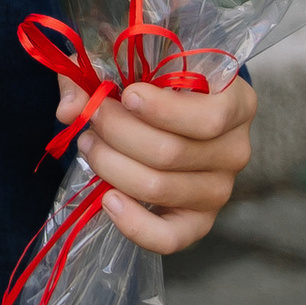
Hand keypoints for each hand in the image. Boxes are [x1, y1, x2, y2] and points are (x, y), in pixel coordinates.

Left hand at [57, 67, 255, 252]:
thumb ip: (99, 76)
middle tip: (91, 118)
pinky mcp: (200, 220)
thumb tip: (69, 109)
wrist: (182, 115)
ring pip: (159, 187)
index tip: (126, 95)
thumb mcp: (137, 67)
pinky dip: (135, 224)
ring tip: (89, 144)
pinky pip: (170, 237)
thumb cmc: (160, 83)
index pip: (209, 118)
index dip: (162, 110)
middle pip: (171, 152)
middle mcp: (235, 149)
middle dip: (117, 133)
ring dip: (112, 165)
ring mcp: (221, 189)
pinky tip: (108, 199)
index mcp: (236, 102)